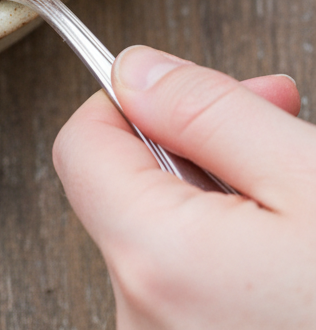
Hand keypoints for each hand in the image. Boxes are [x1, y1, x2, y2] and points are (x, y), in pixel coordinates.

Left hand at [53, 46, 315, 328]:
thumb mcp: (307, 174)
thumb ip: (206, 110)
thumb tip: (135, 72)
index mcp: (159, 263)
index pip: (82, 147)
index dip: (131, 99)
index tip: (192, 88)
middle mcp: (145, 325)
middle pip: (127, 191)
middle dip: (197, 141)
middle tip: (277, 114)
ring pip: (164, 240)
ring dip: (222, 196)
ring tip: (301, 193)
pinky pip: (190, 291)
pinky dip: (231, 252)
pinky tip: (297, 251)